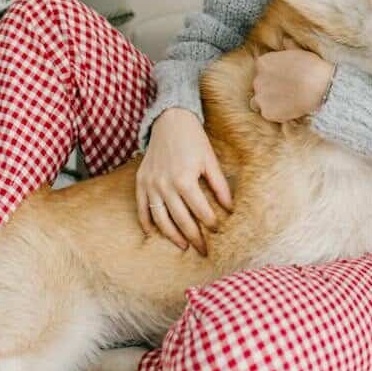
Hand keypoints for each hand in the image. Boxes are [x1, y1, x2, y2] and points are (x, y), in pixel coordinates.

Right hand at [136, 109, 232, 253]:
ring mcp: (151, 184)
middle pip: (181, 220)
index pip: (200, 211)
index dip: (211, 223)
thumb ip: (219, 186)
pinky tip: (155, 234)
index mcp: (184, 179)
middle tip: (204, 250)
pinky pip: (142, 208)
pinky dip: (147, 223)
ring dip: (172, 236)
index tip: (218, 230)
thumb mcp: (210, 160)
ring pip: (161, 219)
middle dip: (195, 237)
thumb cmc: (193, 139)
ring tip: (184, 246)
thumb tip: (230, 208)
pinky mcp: (141, 181)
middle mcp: (165, 185)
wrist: (170, 120)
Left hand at [250, 49, 335, 122]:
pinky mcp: (267, 112)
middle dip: (269, 88)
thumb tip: (286, 40)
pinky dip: (276, 113)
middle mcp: (257, 79)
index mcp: (263, 62)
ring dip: (267, 102)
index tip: (283, 79)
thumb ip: (288, 47)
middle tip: (286, 91)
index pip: (261, 70)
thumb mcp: (300, 52)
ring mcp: (261, 96)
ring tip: (283, 103)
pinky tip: (288, 110)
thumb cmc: (312, 68)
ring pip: (257, 101)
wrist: (321, 87)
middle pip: (259, 85)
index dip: (272, 75)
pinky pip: (267, 114)